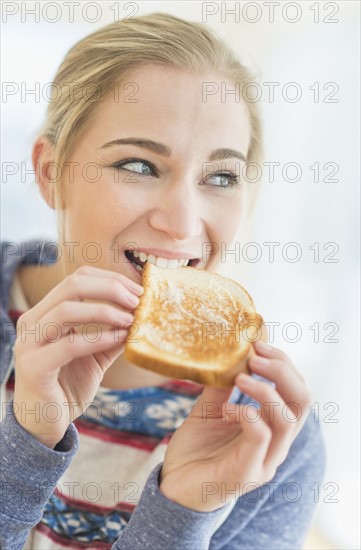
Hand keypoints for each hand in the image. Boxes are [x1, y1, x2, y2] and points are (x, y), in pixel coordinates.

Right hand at [12, 265, 142, 447]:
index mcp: (46, 312)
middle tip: (138, 300)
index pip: (78, 278)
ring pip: (67, 310)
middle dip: (111, 289)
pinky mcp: (33, 366)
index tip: (139, 290)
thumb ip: (113, 334)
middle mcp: (33, 321)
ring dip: (105, 311)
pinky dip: (98, 338)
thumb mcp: (97, 355)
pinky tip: (119, 339)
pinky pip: (69, 345)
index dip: (111, 279)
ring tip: (131, 319)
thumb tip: (142, 316)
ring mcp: (29, 343)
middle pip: (72, 285)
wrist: (45, 424)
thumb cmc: (68, 386)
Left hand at [159, 340, 310, 511]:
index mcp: (272, 428)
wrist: (173, 486)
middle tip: (255, 355)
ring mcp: (264, 461)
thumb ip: (222, 388)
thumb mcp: (209, 409)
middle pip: (302, 402)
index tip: (258, 344)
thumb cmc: (196, 449)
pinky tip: (226, 410)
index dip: (284, 363)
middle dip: (282, 371)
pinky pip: (260, 437)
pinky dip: (245, 413)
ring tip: (240, 378)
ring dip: (265, 389)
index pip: (297, 391)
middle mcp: (276, 445)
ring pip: (287, 419)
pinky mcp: (246, 474)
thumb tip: (228, 355)